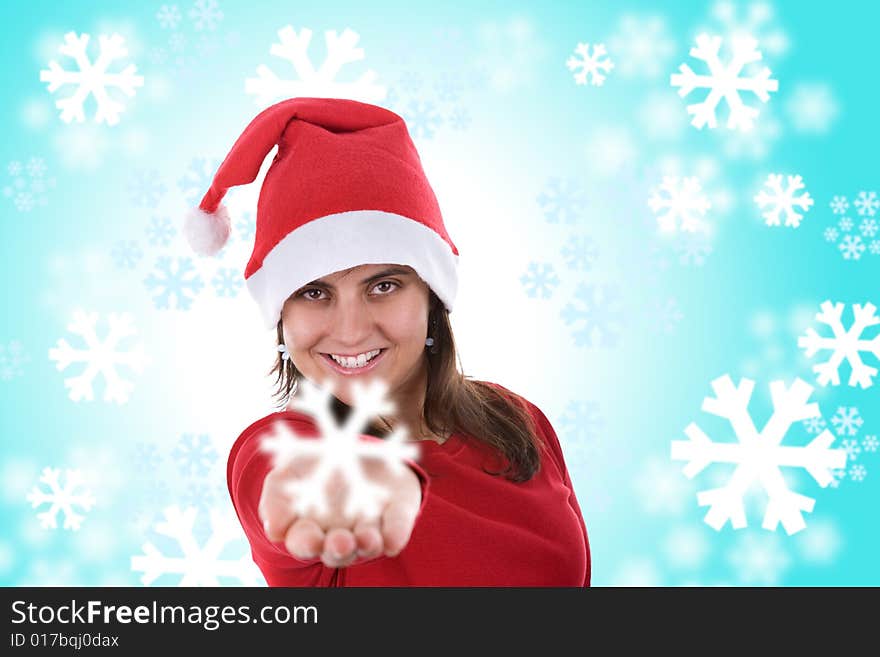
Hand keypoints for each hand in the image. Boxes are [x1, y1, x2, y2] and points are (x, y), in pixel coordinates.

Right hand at [258, 453, 421, 568]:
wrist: (358, 446)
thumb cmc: (316, 464)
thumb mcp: (290, 470)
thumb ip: (276, 496)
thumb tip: (275, 530)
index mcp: (309, 526)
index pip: (303, 543)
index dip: (305, 542)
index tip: (309, 536)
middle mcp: (339, 533)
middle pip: (337, 552)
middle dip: (338, 549)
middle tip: (341, 542)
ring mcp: (369, 526)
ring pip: (368, 546)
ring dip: (367, 544)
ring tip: (367, 537)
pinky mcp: (396, 515)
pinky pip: (397, 529)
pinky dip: (396, 534)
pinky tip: (393, 538)